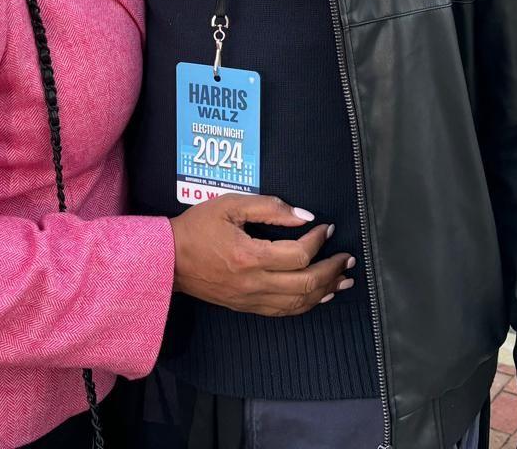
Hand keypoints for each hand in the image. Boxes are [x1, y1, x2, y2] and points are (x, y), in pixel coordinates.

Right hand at [169, 194, 353, 316]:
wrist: (168, 260)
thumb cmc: (197, 227)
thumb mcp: (230, 205)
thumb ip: (269, 208)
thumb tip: (304, 216)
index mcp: (249, 256)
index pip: (299, 254)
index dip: (318, 240)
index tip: (327, 228)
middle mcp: (253, 283)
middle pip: (306, 284)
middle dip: (333, 270)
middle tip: (348, 258)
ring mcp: (250, 299)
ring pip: (298, 303)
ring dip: (326, 290)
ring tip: (345, 279)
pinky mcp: (247, 306)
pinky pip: (284, 311)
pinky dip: (307, 304)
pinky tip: (321, 295)